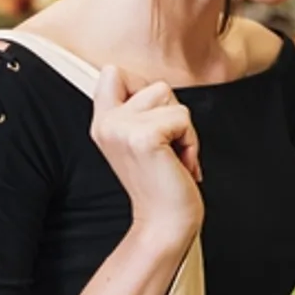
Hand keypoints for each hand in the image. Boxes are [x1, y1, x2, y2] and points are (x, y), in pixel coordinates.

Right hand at [90, 65, 203, 247]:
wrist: (165, 222)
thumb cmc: (163, 184)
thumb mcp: (142, 141)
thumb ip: (140, 111)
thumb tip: (158, 88)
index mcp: (103, 121)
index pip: (114, 72)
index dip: (145, 90)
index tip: (155, 127)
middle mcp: (106, 122)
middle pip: (155, 85)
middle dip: (174, 115)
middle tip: (169, 149)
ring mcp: (122, 128)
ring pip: (171, 99)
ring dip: (184, 130)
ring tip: (174, 156)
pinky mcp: (144, 138)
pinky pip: (183, 118)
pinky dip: (191, 142)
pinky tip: (180, 164)